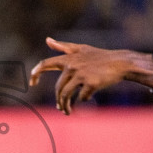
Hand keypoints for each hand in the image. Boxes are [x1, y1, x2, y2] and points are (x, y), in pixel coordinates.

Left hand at [29, 38, 152, 114]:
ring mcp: (81, 75)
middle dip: (58, 100)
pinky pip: (82, 97)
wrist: (121, 63)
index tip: (32, 82)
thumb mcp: (81, 49)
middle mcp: (72, 66)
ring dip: (65, 106)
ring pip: (65, 95)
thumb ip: (63, 47)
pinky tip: (88, 97)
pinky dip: (84, 99)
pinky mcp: (90, 83)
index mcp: (68, 58)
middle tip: (61, 108)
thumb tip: (47, 40)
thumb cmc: (100, 57)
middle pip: (58, 88)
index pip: (46, 64)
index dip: (36, 73)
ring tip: (67, 112)